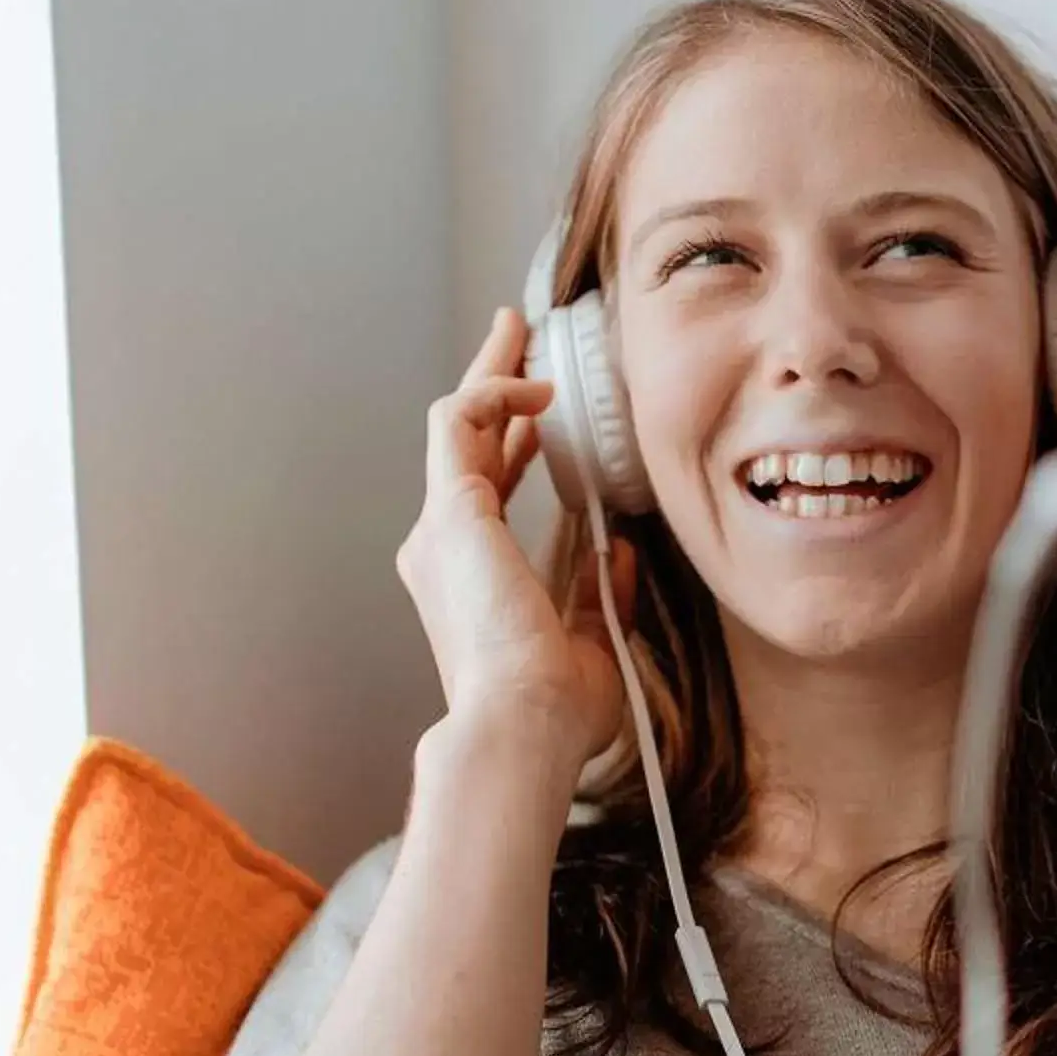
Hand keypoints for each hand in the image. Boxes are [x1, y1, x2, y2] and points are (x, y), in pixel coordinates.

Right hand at [395, 309, 632, 765]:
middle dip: (491, 385)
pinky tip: (537, 388)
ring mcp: (441, 528)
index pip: (488, 488)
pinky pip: (461, 423)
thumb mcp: (590, 643)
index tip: (540, 410)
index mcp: (470, 579)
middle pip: (463, 443)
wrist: (523, 724)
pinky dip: (494, 393)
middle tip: (519, 340)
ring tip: (521, 331)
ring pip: (455, 420)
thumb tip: (616, 547)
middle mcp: (444, 548)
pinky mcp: (451, 510)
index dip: (511, 441)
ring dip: (488, 372)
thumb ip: (597, 593)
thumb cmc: (552, 710)